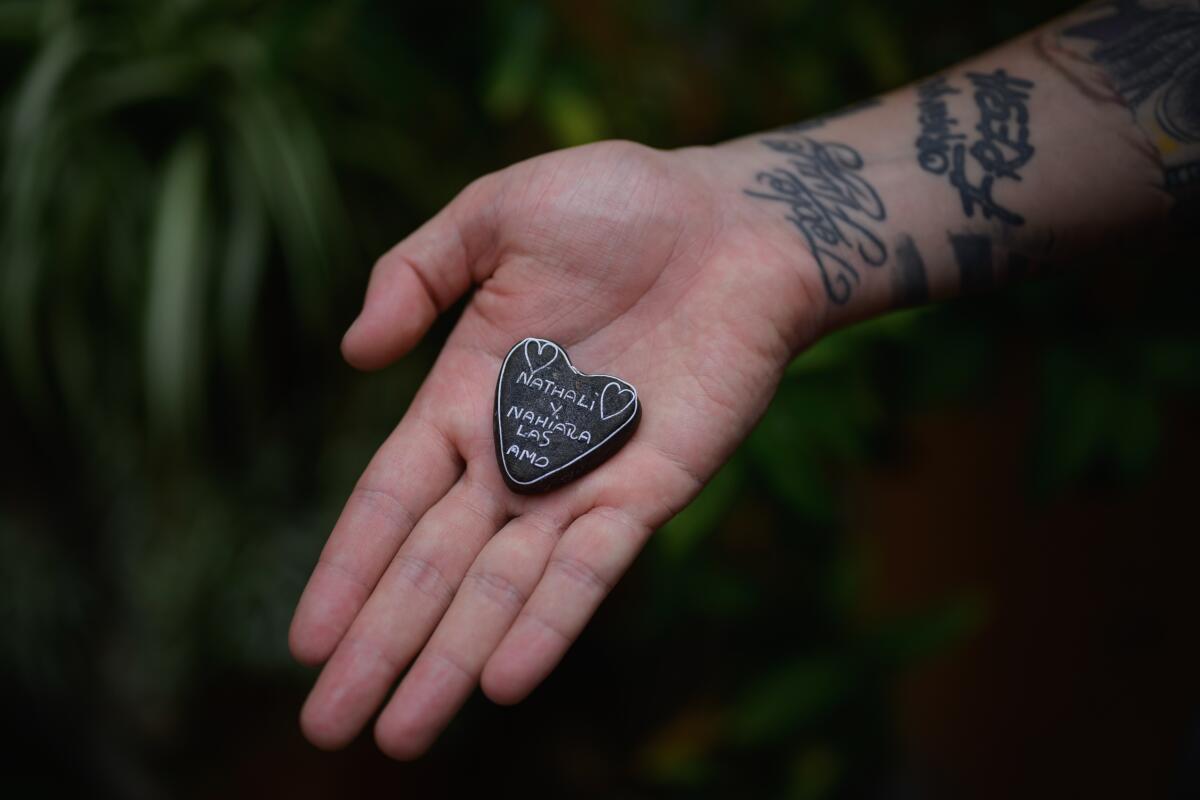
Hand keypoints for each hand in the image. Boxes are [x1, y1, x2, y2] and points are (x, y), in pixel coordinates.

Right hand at [289, 139, 822, 757]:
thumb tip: (351, 355)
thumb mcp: (496, 213)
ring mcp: (584, 478)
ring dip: (452, 660)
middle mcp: (517, 453)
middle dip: (380, 644)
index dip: (347, 568)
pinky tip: (503, 680)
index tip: (305, 641)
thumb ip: (415, 271)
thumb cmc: (620, 204)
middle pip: (434, 567)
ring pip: (504, 588)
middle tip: (327, 727)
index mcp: (467, 395)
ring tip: (402, 735)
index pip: (389, 500)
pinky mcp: (653, 488)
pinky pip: (593, 568)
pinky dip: (551, 623)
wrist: (737, 220)